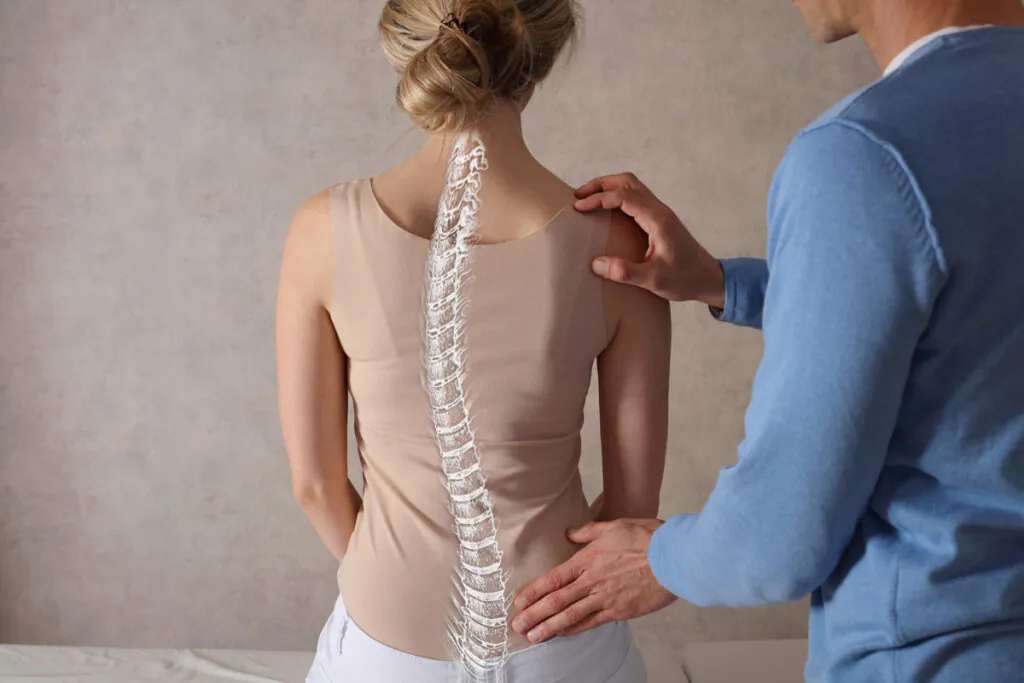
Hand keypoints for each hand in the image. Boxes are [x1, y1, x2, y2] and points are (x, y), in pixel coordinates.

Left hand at [511, 519, 677, 643]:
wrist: (674, 557)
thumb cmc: (647, 538)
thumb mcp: (614, 526)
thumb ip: (588, 532)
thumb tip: (570, 533)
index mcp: (588, 559)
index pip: (554, 578)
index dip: (534, 591)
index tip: (519, 601)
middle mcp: (592, 581)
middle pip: (556, 600)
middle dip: (534, 614)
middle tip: (517, 625)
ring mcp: (605, 598)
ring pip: (570, 615)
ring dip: (549, 627)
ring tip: (532, 636)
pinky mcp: (620, 610)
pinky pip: (591, 622)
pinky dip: (574, 629)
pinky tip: (561, 634)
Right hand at [575, 173, 724, 306]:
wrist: (708, 278)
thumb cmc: (685, 279)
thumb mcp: (654, 280)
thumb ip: (626, 272)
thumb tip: (595, 263)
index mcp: (658, 220)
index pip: (624, 196)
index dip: (599, 199)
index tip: (579, 207)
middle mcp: (660, 210)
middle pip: (627, 182)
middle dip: (600, 184)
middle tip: (578, 195)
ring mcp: (660, 212)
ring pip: (632, 186)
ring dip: (608, 187)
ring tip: (588, 198)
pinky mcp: (659, 218)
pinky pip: (635, 197)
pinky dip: (617, 196)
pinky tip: (606, 210)